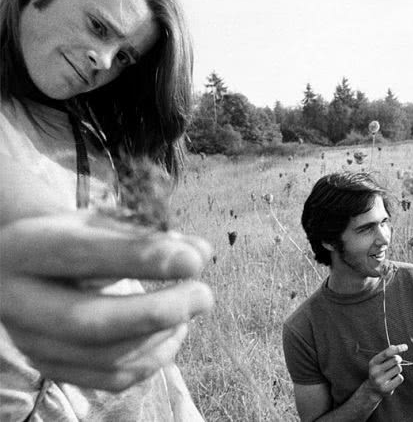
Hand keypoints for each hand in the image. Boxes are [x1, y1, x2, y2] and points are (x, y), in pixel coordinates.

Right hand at [0, 211, 213, 391]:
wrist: (24, 266)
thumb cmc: (73, 239)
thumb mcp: (100, 224)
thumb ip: (148, 236)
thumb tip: (201, 252)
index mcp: (25, 250)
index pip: (81, 256)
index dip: (141, 259)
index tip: (193, 261)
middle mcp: (17, 301)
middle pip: (88, 322)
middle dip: (156, 313)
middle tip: (203, 296)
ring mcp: (32, 342)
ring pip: (104, 358)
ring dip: (161, 337)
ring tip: (189, 310)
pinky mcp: (53, 368)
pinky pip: (111, 379)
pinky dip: (153, 360)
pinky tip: (174, 332)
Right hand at [363, 344, 407, 399]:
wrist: (373, 389)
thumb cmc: (380, 371)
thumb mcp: (380, 362)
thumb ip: (387, 354)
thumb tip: (394, 347)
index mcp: (373, 362)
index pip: (386, 353)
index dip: (397, 349)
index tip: (406, 346)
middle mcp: (374, 371)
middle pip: (395, 360)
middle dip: (398, 359)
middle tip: (397, 361)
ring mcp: (379, 381)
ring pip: (398, 368)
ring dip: (398, 369)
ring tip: (392, 372)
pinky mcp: (386, 389)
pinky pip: (400, 378)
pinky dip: (399, 377)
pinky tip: (393, 380)